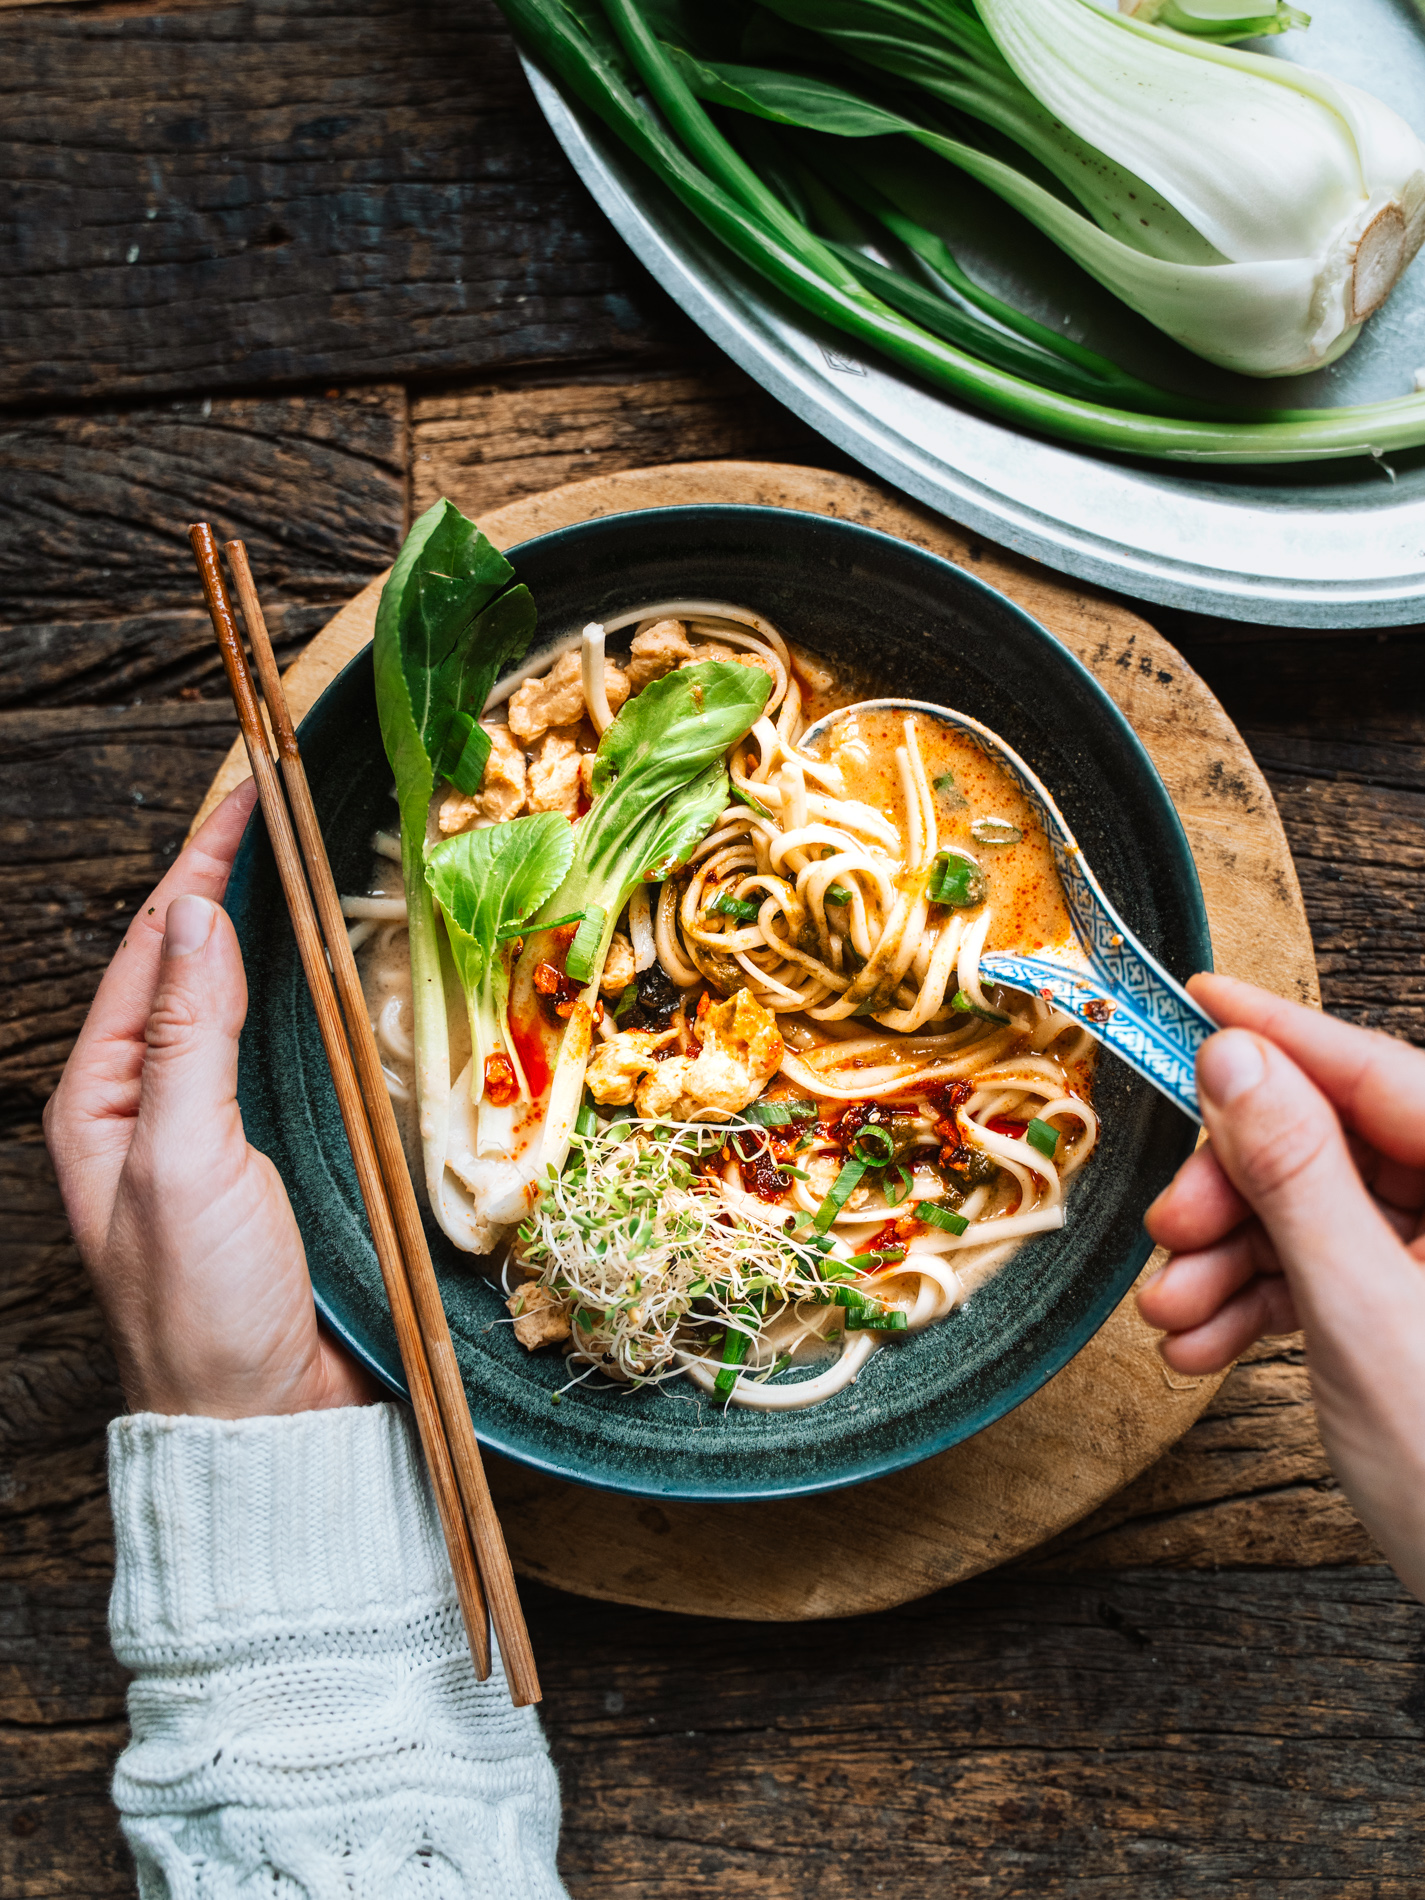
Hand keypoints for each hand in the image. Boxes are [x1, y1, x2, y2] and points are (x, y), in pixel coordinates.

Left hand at [45, 783, 375, 1418]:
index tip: (254, 793)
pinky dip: (325, 1001)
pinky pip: (301, 1056)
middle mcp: (156, 1101)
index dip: (201, 863)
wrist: (267, 1427)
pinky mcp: (284, 1156)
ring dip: (286, 934)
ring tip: (327, 867)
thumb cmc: (202, 1306)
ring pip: (253, 1003)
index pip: (154, 947)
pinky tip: (355, 972)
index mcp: (104, 1096)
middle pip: (198, 963)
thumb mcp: (178, 1161)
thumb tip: (196, 909)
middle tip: (298, 809)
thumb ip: (188, 1035)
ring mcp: (221, 1129)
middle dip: (240, 882)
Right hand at [1138, 972, 1424, 1598]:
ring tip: (1174, 1317)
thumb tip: (1239, 1062)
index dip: (1281, 1034)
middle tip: (1170, 1230)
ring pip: (1326, 1216)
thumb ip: (1299, 1179)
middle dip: (1237, 1189)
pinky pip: (1337, 1276)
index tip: (1196, 1001)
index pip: (1383, 1073)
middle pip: (1341, 1147)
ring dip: (1236, 1260)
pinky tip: (1206, 1342)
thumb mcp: (1367, 1318)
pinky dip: (1265, 1303)